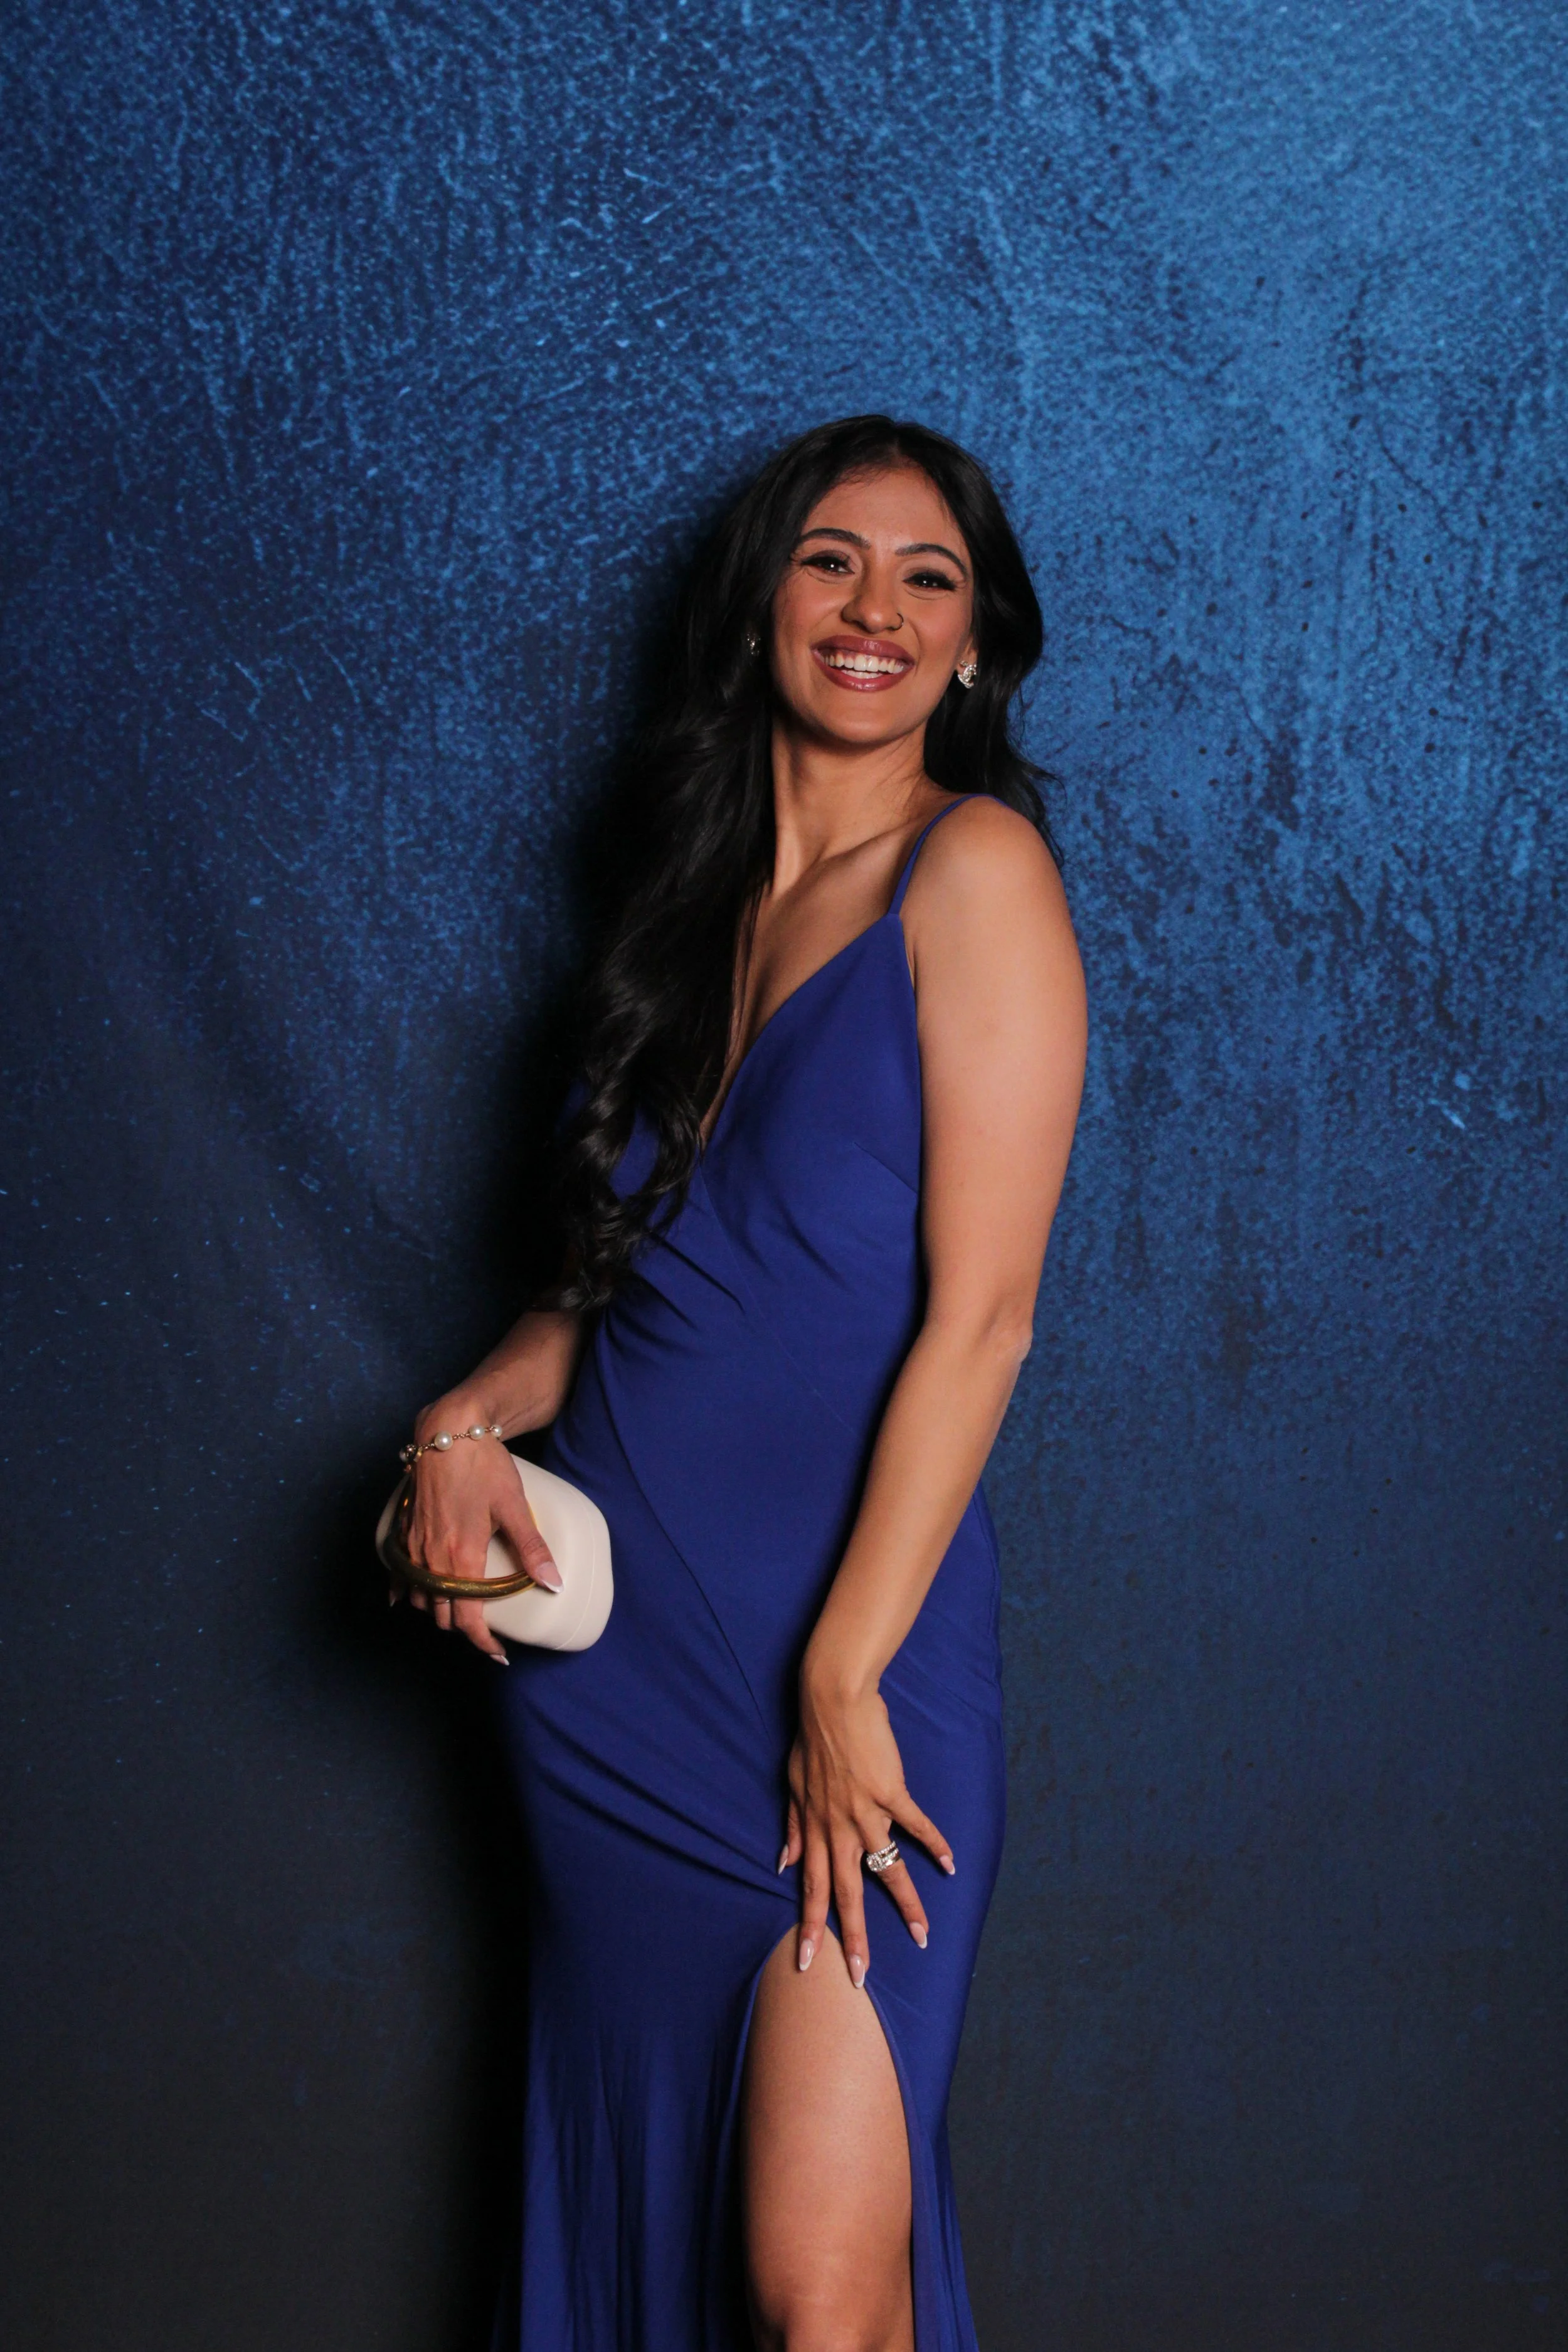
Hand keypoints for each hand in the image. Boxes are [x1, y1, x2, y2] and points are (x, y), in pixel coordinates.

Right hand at [392, 1409, 560, 1663]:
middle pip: (442, 1615)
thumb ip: (532, 1547)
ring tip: (458, 1611)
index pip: (467, 1620)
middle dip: (462, 1628)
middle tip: (485, 1630)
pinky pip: (399, 1574)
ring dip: (437, 1610)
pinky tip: (407, 1598)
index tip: (497, 1653)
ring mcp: (415, 1545)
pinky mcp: (405, 1531)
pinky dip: (406, 1591)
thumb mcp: (513, 1505)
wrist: (447, 1430)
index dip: (482, 1642)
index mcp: (461, 1557)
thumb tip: (554, 1583)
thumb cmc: (482, 1464)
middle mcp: (433, 1558)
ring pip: (420, 1598)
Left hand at [781, 1672, 953, 1987]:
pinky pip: (915, 1824)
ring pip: (888, 1869)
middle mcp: (839, 1829)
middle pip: (848, 1893)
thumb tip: (783, 1864)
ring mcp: (867, 1812)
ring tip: (921, 1937)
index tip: (809, 1965)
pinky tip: (951, 1865)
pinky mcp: (892, 1791)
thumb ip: (793, 1829)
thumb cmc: (811, 1740)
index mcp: (816, 1830)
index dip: (811, 1928)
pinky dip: (934, 1843)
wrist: (831, 1700)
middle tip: (861, 1978)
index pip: (812, 1889)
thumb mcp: (792, 1786)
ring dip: (906, 1906)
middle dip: (854, 1938)